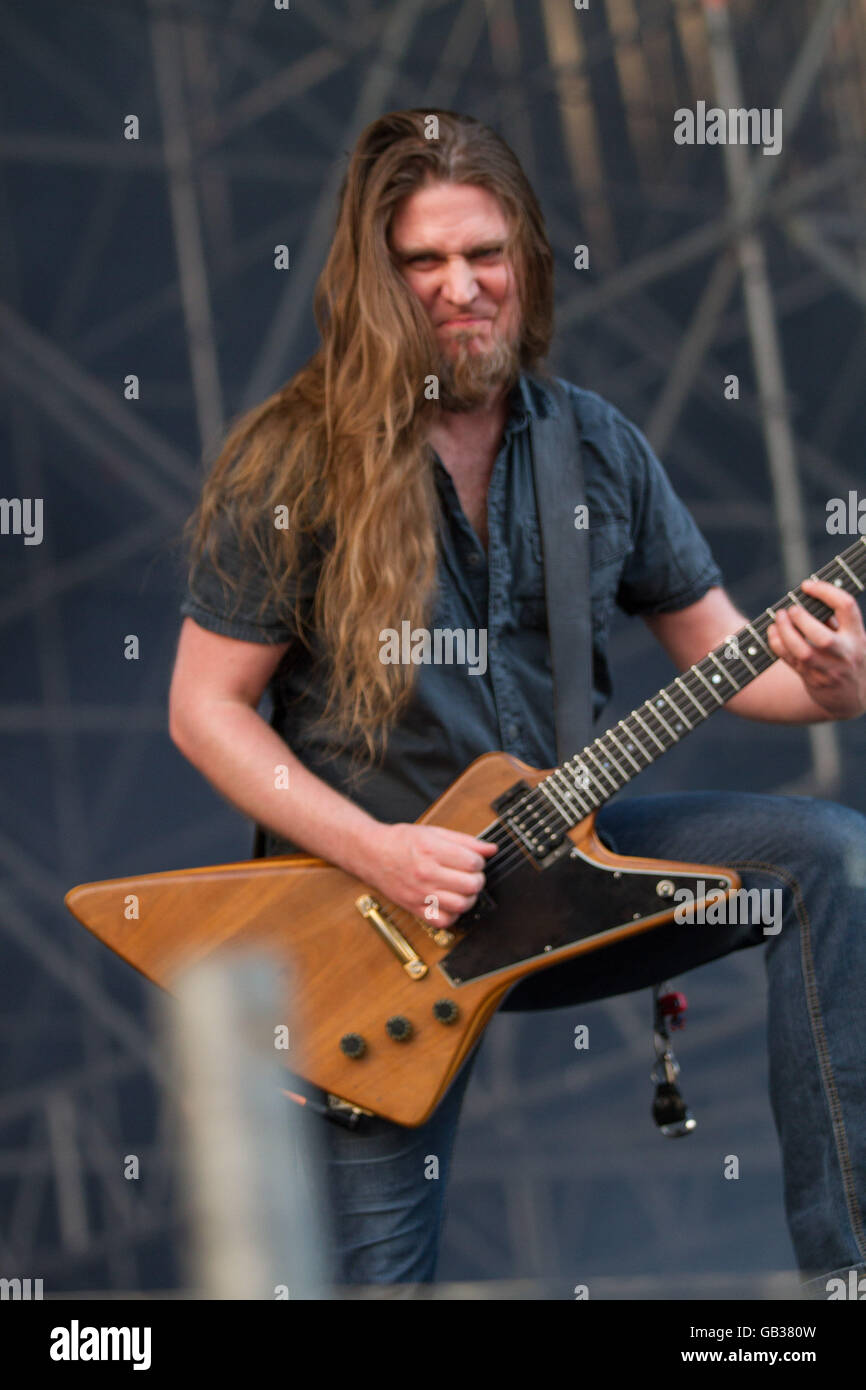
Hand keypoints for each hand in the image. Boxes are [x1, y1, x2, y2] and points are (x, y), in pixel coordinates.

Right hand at [367, 821, 498, 927]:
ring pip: (461, 905)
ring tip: (463, 889)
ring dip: (469, 898)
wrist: (372, 854)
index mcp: (432, 850)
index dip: (479, 862)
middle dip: (478, 879)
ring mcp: (420, 893)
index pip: (472, 862)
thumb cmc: (402, 841)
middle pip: (471, 885)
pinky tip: (450, 902)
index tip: (474, 861)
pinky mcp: (414, 908)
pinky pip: (443, 921)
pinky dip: (453, 914)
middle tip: (471, 875)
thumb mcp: (434, 833)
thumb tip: (491, 849)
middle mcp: (426, 873)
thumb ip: (465, 841)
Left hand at [766, 578, 865, 719]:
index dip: (825, 591)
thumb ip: (834, 621)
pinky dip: (778, 645)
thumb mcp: (853, 639)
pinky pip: (791, 661)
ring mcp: (828, 669)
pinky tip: (773, 632)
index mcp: (857, 636)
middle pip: (822, 638)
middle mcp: (844, 654)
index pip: (846, 607)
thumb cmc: (849, 658)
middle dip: (802, 620)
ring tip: (778, 618)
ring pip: (803, 652)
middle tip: (791, 609)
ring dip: (786, 633)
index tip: (807, 585)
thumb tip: (808, 599)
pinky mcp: (812, 679)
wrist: (852, 699)